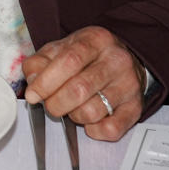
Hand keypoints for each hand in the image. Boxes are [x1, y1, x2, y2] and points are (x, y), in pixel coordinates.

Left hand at [22, 26, 146, 141]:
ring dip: (74, 116)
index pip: (69, 61)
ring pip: (93, 111)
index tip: (33, 95)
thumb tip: (32, 82)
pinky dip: (94, 130)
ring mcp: (129, 85)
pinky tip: (89, 120)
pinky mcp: (136, 108)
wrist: (121, 60)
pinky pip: (111, 128)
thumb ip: (40, 62)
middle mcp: (117, 60)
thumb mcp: (60, 49)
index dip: (46, 81)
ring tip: (72, 107)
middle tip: (50, 105)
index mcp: (96, 39)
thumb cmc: (86, 56)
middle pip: (80, 89)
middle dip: (56, 103)